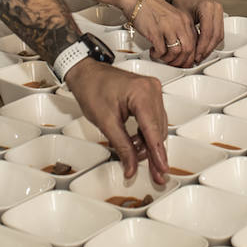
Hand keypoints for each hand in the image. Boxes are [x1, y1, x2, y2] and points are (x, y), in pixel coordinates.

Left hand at [65, 60, 168, 183]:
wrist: (85, 73)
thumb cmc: (92, 88)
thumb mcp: (105, 122)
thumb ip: (122, 146)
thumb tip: (131, 165)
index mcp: (142, 94)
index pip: (153, 131)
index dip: (157, 154)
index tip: (161, 169)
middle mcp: (152, 90)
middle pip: (158, 130)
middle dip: (152, 152)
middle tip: (154, 173)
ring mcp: (152, 91)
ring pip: (156, 126)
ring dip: (148, 144)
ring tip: (135, 157)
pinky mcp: (149, 94)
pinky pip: (152, 119)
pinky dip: (145, 133)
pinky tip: (136, 144)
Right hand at [127, 0, 198, 66]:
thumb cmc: (151, 7)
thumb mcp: (172, 16)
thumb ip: (180, 29)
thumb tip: (183, 47)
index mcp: (185, 19)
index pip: (196, 42)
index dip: (191, 55)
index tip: (186, 61)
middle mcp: (179, 23)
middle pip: (188, 49)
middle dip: (182, 61)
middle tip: (174, 64)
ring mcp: (168, 28)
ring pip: (176, 52)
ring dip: (169, 59)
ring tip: (162, 57)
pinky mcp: (155, 32)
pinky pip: (161, 51)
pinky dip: (158, 55)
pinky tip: (154, 51)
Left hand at [170, 0, 223, 62]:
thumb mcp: (182, 16)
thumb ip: (187, 33)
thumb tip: (188, 50)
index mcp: (207, 7)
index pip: (207, 32)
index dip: (202, 47)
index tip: (196, 55)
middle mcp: (216, 8)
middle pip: (216, 35)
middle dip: (207, 49)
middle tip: (198, 58)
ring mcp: (219, 11)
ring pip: (219, 35)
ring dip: (211, 47)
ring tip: (201, 55)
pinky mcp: (220, 15)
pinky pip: (219, 32)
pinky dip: (213, 41)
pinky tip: (205, 48)